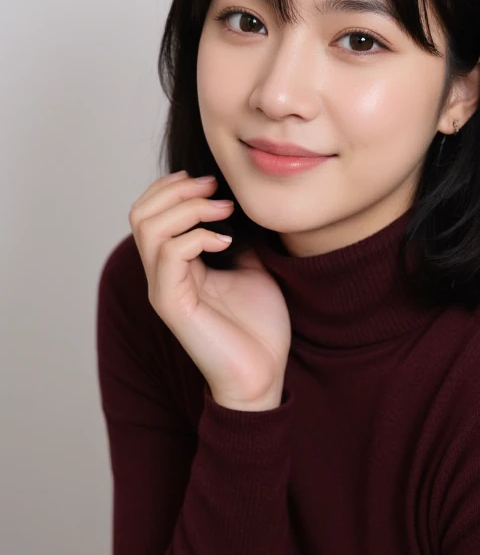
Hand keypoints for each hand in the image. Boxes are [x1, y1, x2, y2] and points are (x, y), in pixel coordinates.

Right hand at [128, 171, 290, 410]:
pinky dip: (197, 236)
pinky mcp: (172, 305)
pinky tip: (225, 242)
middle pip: (141, 213)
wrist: (263, 373)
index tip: (212, 180)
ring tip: (222, 210)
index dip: (174, 187)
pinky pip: (169, 254)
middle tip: (214, 188)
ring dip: (188, 208)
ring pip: (149, 228)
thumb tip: (240, 205)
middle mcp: (162, 275)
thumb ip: (236, 237)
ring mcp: (164, 290)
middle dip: (177, 189)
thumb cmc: (258, 327)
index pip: (150, 211)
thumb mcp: (251, 267)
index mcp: (176, 265)